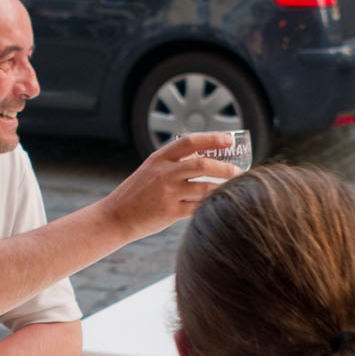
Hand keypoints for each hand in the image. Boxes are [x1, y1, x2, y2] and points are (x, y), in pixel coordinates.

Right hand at [96, 132, 241, 240]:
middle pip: (202, 165)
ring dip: (223, 188)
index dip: (212, 138)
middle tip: (239, 171)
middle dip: (225, 168)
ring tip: (234, 189)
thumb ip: (174, 163)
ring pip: (204, 188)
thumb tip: (204, 158)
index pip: (189, 142)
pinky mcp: (170, 212)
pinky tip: (219, 205)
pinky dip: (211, 205)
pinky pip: (198, 208)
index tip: (229, 140)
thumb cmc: (137, 194)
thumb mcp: (151, 170)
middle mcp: (164, 173)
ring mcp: (167, 193)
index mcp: (159, 158)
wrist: (115, 216)